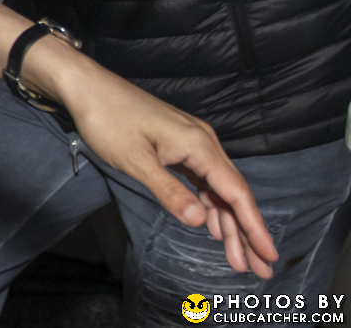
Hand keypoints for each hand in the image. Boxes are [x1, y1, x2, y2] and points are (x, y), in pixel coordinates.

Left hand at [39, 40, 276, 277]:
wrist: (87, 87)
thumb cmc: (107, 120)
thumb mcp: (135, 161)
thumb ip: (168, 191)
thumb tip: (201, 223)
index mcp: (199, 145)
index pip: (236, 193)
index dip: (255, 227)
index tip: (269, 256)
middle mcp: (203, 143)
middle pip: (233, 194)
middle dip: (247, 233)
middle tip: (260, 269)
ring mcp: (191, 143)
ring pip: (218, 189)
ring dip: (228, 223)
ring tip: (238, 258)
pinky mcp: (177, 145)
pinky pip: (202, 180)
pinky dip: (209, 204)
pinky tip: (212, 226)